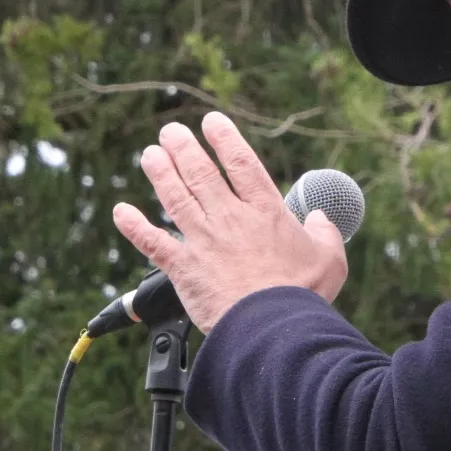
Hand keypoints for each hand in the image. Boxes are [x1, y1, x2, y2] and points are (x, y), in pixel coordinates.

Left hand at [111, 111, 348, 332]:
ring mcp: (203, 241)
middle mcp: (229, 218)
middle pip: (200, 173)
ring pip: (175, 198)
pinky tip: (120, 212)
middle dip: (183, 147)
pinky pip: (152, 243)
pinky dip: (134, 226)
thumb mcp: (330, 259)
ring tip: (149, 155)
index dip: (225, 138)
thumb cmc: (303, 295)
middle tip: (171, 132)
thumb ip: (325, 233)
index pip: (241, 163)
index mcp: (265, 211)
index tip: (212, 122)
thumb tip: (320, 219)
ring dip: (159, 174)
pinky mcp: (183, 269)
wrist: (270, 327)